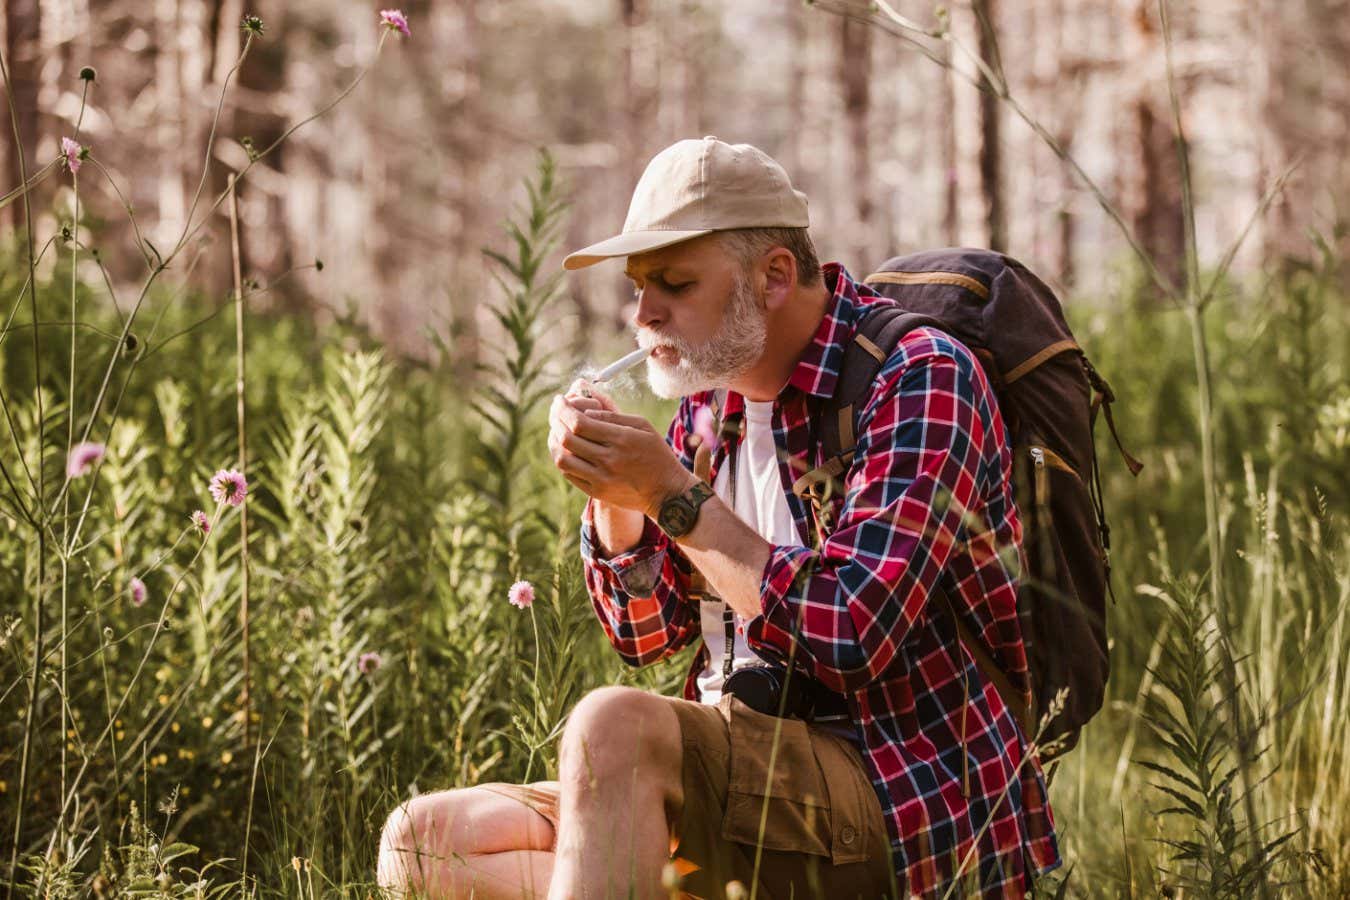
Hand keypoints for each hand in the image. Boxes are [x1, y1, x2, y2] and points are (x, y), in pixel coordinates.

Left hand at [548, 379, 694, 515]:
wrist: (666, 493)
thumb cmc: (656, 454)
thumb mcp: (643, 427)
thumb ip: (614, 417)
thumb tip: (586, 411)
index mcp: (621, 440)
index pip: (580, 423)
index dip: (564, 409)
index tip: (559, 400)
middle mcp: (608, 460)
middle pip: (567, 438)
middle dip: (556, 420)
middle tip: (555, 411)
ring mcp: (601, 478)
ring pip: (563, 458)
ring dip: (554, 441)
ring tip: (556, 430)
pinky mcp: (597, 492)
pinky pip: (569, 474)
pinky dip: (562, 458)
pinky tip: (564, 448)